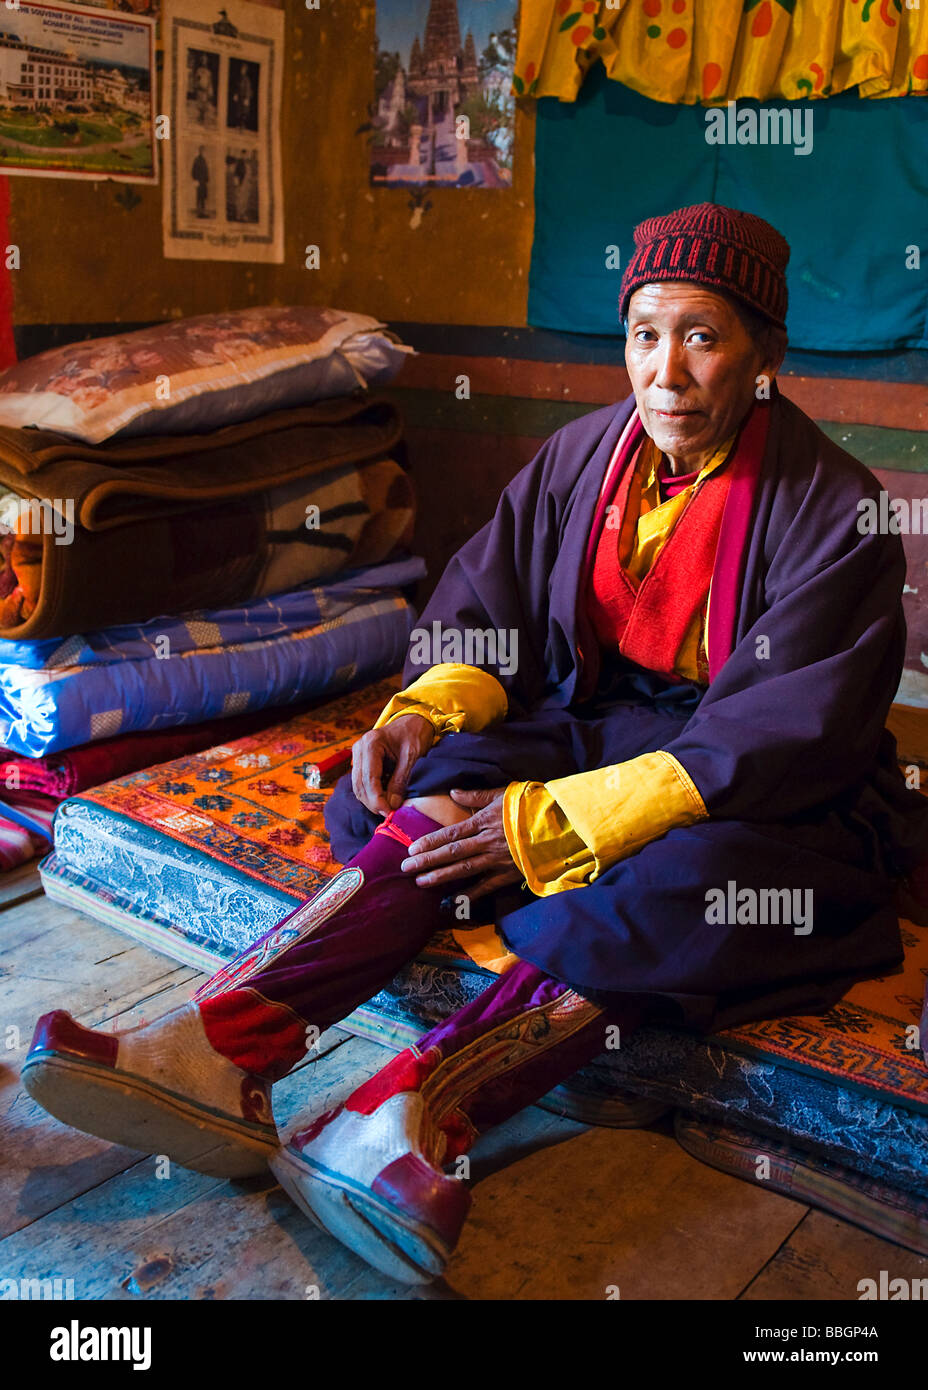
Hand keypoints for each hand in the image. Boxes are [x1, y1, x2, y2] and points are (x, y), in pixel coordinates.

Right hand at [351, 713, 434, 816]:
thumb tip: (391, 805)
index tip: (388, 812)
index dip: (377, 799)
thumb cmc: (414, 735)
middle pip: (359, 784)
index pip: (369, 778)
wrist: (413, 722)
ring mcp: (358, 754)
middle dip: (373, 802)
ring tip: (387, 808)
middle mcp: (359, 748)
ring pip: (358, 786)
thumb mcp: (411, 757)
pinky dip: (371, 793)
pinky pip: (361, 782)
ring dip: (371, 800)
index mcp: (371, 743)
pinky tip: (384, 798)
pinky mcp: (361, 760)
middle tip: (388, 814)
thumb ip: (400, 780)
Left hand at [400, 787, 521, 900]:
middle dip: (426, 861)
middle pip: (450, 853)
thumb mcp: (502, 794)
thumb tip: (453, 792)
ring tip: (420, 882)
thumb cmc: (530, 806)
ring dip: (440, 877)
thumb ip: (476, 796)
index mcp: (483, 822)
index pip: (450, 834)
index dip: (429, 842)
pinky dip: (467, 895)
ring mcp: (496, 860)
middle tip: (405, 868)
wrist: (559, 825)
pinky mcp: (507, 875)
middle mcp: (486, 842)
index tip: (411, 849)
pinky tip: (450, 901)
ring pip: (463, 870)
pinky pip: (484, 887)